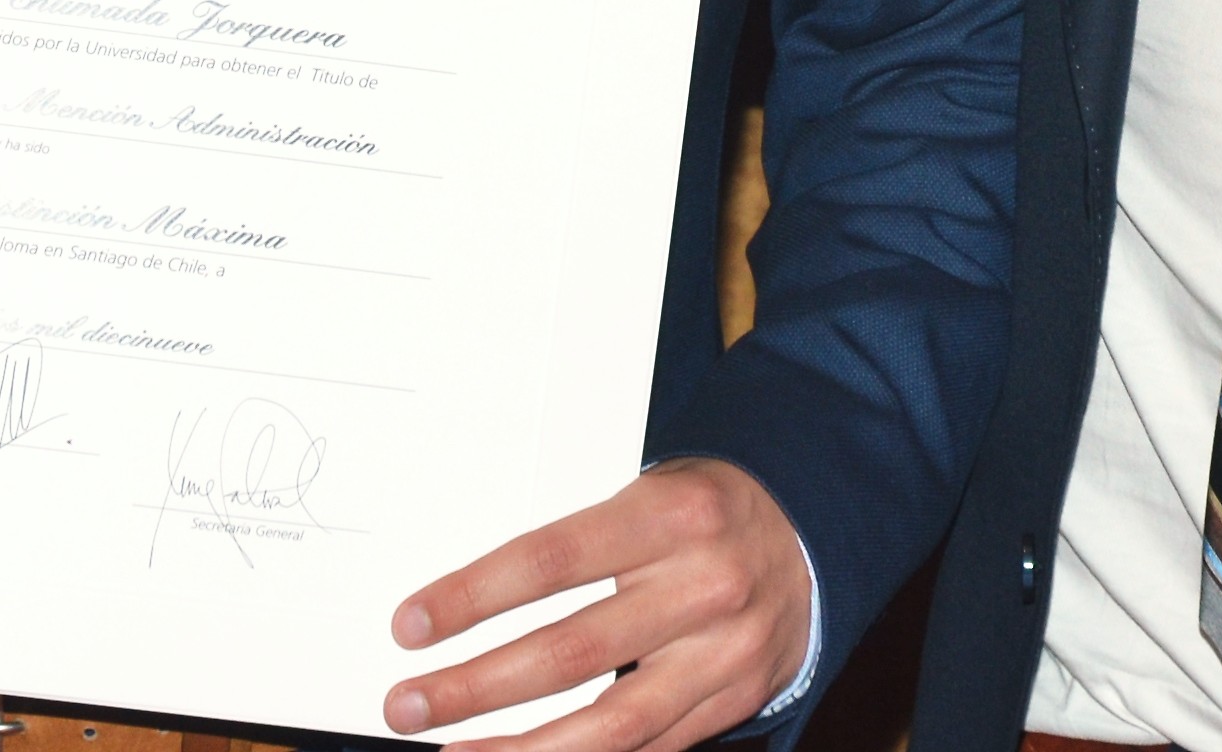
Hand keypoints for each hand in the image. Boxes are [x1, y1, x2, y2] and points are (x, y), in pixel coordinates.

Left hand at [383, 456, 809, 746]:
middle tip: (407, 703)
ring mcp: (724, 653)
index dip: (474, 596)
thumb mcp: (648, 494)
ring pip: (610, 722)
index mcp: (672, 516)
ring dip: (519, 747)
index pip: (552, 559)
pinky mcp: (733, 700)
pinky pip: (649, 750)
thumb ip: (579, 543)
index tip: (410, 624)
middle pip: (571, 651)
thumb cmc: (702, 510)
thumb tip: (471, 601)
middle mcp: (703, 586)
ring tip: (455, 750)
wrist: (813, 531)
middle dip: (476, 685)